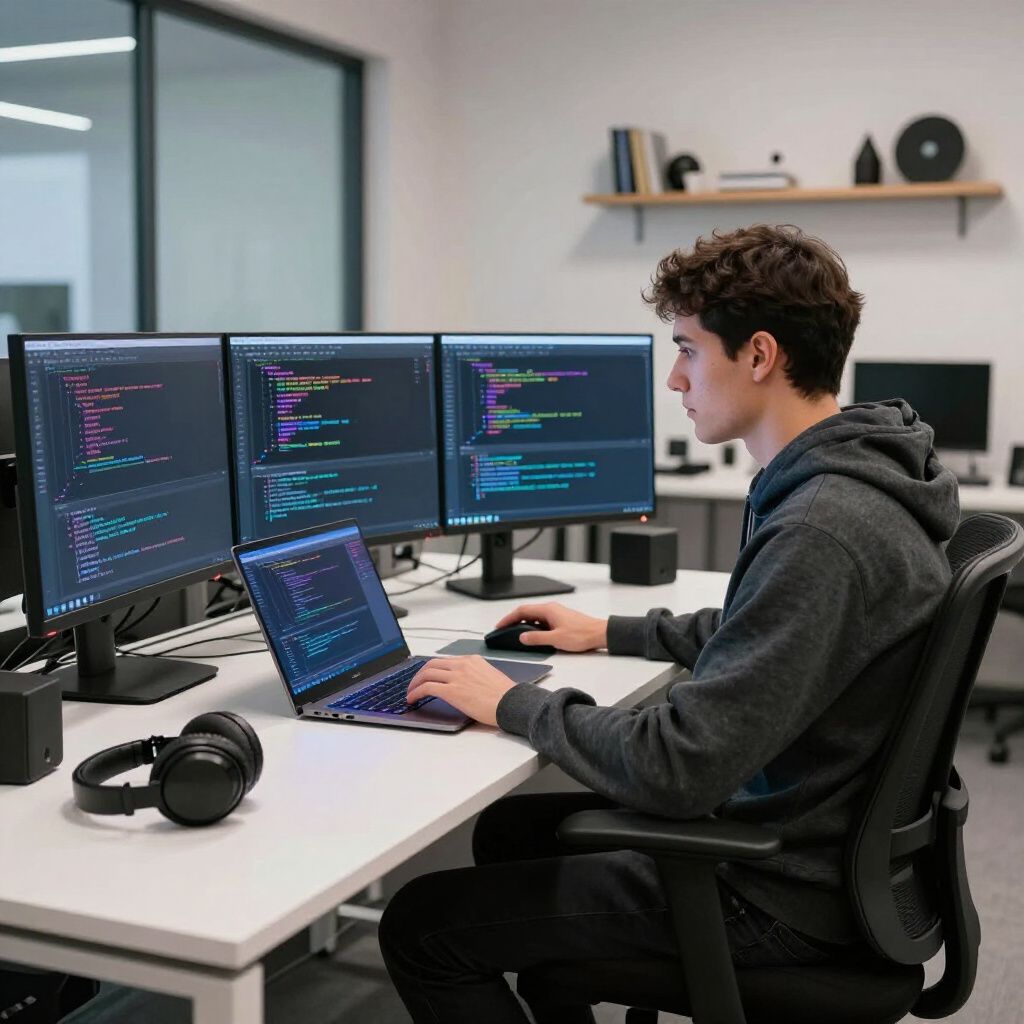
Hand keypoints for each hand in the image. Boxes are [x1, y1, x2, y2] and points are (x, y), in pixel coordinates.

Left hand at [406, 655, 516, 727]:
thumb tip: (464, 685)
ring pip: (426, 674)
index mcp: (472, 660)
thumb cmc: (506, 696)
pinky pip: (427, 688)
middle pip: (432, 664)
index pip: (445, 661)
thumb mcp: (489, 676)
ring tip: (410, 693)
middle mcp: (462, 665)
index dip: (432, 670)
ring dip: (414, 683)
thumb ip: (474, 675)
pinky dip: (416, 692)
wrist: (512, 703)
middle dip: (419, 674)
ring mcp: (456, 677)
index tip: (427, 677)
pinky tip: (412, 699)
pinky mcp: (452, 691)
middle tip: (414, 684)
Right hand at [493, 602, 607, 652]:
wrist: (599, 633)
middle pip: (526, 612)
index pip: (522, 611)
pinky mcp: (560, 619)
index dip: (508, 618)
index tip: (499, 626)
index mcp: (548, 610)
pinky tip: (533, 636)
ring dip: (524, 624)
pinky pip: (542, 621)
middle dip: (513, 621)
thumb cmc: (582, 634)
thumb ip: (537, 638)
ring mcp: (556, 614)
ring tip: (515, 634)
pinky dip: (533, 627)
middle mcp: (551, 609)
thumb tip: (522, 637)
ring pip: (534, 617)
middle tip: (503, 630)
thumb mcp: (556, 639)